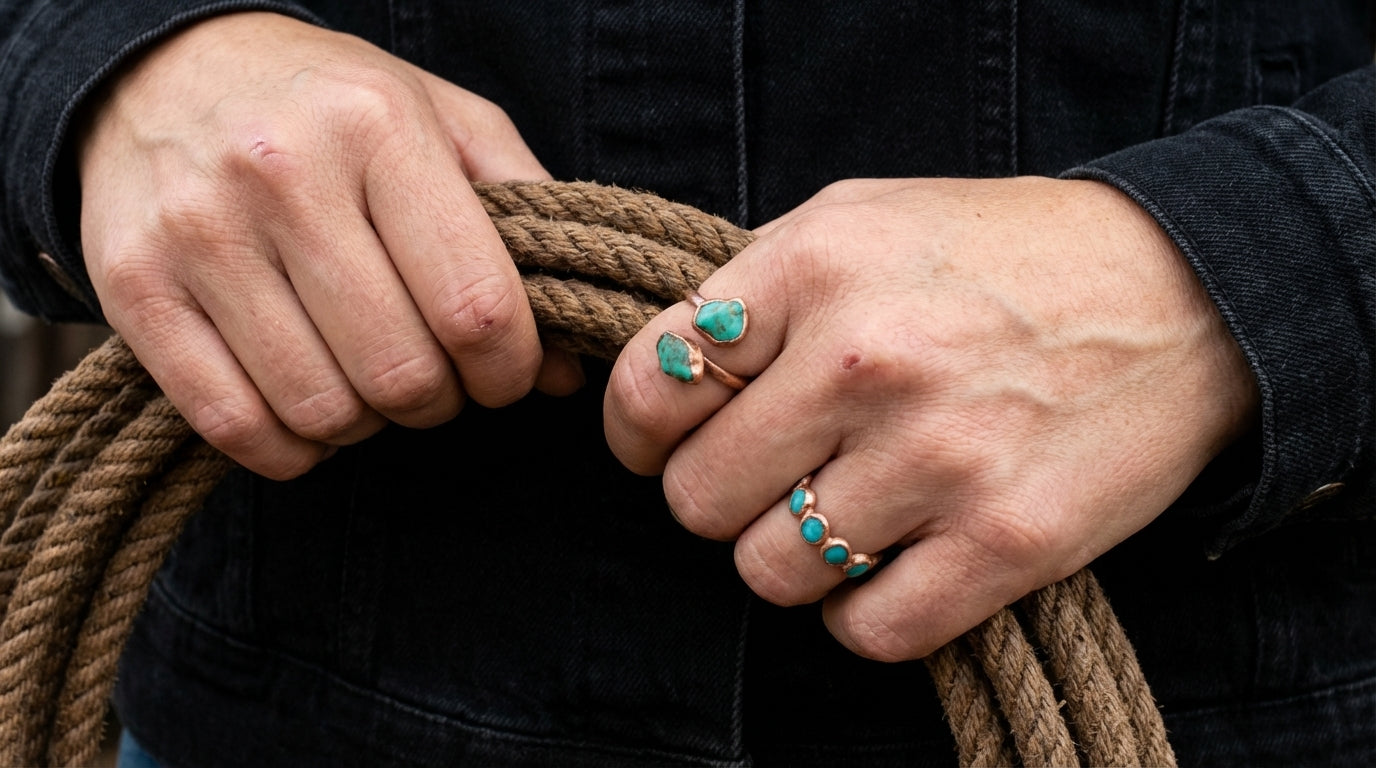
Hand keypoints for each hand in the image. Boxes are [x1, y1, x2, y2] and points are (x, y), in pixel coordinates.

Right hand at [78, 12, 581, 479]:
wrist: (165, 72)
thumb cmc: (333, 109)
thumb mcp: (448, 123)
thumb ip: (526, 226)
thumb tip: (568, 368)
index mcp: (378, 126)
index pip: (475, 306)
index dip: (509, 370)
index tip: (505, 371)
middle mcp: (282, 173)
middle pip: (401, 371)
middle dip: (439, 401)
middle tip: (434, 377)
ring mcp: (199, 232)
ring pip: (322, 408)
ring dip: (366, 424)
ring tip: (367, 380)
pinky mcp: (133, 288)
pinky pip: (234, 424)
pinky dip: (290, 447)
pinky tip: (306, 407)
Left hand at [604, 177, 1258, 660]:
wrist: (1187, 295)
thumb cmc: (1005, 255)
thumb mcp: (863, 217)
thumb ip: (756, 285)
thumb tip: (669, 367)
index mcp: (817, 267)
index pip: (649, 389)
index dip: (640, 432)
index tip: (665, 443)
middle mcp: (868, 360)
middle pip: (698, 498)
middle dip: (721, 496)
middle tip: (777, 473)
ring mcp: (939, 457)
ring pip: (771, 573)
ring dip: (794, 556)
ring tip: (847, 509)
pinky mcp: (1006, 542)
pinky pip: (866, 630)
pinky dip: (864, 611)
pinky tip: (895, 560)